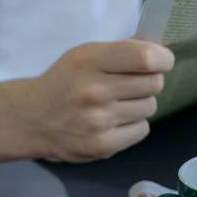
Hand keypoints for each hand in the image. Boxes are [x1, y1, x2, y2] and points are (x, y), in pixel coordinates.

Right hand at [7, 39, 173, 162]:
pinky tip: (115, 120)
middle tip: (134, 82)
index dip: (163, 59)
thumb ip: (123, 50)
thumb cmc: (66, 80)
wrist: (33, 118)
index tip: (163, 60)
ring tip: (118, 102)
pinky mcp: (102, 146)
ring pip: (150, 107)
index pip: (145, 58)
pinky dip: (134, 124)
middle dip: (151, 80)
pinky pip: (142, 129)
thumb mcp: (86, 54)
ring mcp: (97, 121)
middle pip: (154, 83)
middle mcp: (93, 91)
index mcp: (90, 61)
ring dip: (141, 103)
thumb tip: (160, 51)